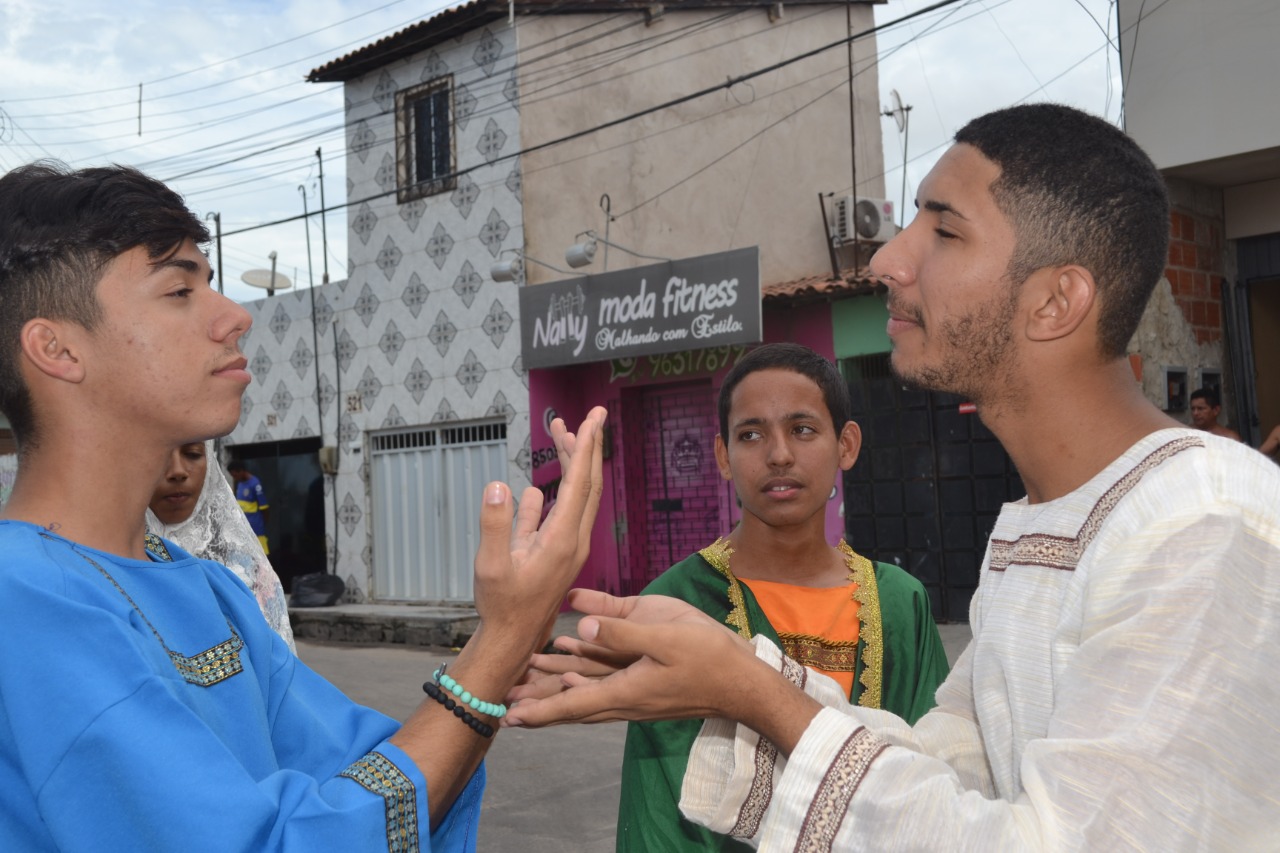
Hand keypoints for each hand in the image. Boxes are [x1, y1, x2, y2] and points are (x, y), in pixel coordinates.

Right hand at [472, 407, 606, 654]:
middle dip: (587, 446)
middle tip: (588, 414)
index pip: (581, 483)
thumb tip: (499, 485)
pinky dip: (555, 491)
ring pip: (577, 495)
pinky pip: (559, 513)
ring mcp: (567, 544)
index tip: (594, 418)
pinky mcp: (556, 551)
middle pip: (587, 483)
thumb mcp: (490, 566)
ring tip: (562, 433)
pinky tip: (537, 486)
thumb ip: (495, 524)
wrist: (512, 639)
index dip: (587, 447)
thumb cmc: (502, 606)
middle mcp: (573, 538)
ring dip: (572, 463)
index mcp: (562, 538)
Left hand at [503, 589, 756, 725]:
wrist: (743, 677)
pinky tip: (567, 647)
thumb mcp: (666, 638)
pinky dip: (582, 664)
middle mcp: (622, 692)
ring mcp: (633, 684)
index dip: (538, 711)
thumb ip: (621, 632)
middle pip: (571, 701)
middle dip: (537, 700)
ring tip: (525, 674)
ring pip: (585, 687)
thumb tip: (578, 627)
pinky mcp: (644, 672)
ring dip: (555, 681)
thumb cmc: (709, 659)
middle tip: (503, 700)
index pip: (571, 705)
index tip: (508, 719)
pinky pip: (605, 671)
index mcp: (623, 691)